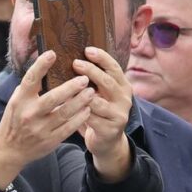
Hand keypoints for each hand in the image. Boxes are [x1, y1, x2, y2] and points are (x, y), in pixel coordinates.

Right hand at [0, 51, 92, 188]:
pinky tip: (87, 109)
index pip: (30, 80)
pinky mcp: (50, 140)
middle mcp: (29, 114)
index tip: (52, 54)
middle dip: (71, 87)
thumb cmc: (14, 121)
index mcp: (20, 101)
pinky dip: (80, 117)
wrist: (9, 150)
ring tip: (91, 92)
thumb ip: (29, 89)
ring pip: (65, 113)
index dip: (40, 66)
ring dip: (80, 101)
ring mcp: (40, 129)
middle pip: (53, 98)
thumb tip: (44, 68)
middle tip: (85, 79)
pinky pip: (69, 127)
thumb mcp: (15, 102)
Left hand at [72, 47, 131, 180]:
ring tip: (68, 86)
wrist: (107, 142)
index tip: (87, 49)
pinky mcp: (110, 129)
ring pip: (98, 101)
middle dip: (91, 71)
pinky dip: (78, 112)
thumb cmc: (99, 113)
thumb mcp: (101, 94)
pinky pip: (91, 118)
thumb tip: (73, 58)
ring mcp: (119, 114)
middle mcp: (124, 99)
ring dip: (81, 94)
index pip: (114, 67)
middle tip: (75, 63)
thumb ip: (94, 80)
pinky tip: (66, 107)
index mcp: (122, 86)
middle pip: (107, 81)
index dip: (102, 58)